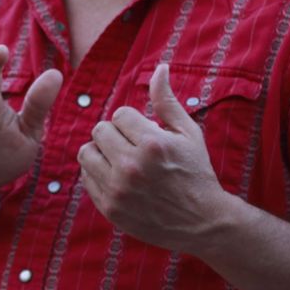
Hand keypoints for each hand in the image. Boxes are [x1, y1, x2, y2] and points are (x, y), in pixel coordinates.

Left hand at [77, 62, 229, 251]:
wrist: (203, 222)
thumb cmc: (197, 173)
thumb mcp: (188, 134)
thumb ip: (167, 101)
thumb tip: (160, 67)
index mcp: (152, 144)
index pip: (119, 114)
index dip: (132, 121)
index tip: (145, 134)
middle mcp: (132, 166)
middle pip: (99, 130)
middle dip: (115, 134)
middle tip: (131, 145)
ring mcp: (119, 189)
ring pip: (86, 153)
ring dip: (101, 152)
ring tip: (120, 159)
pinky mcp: (110, 208)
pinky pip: (86, 179)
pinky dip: (97, 174)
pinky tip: (117, 177)